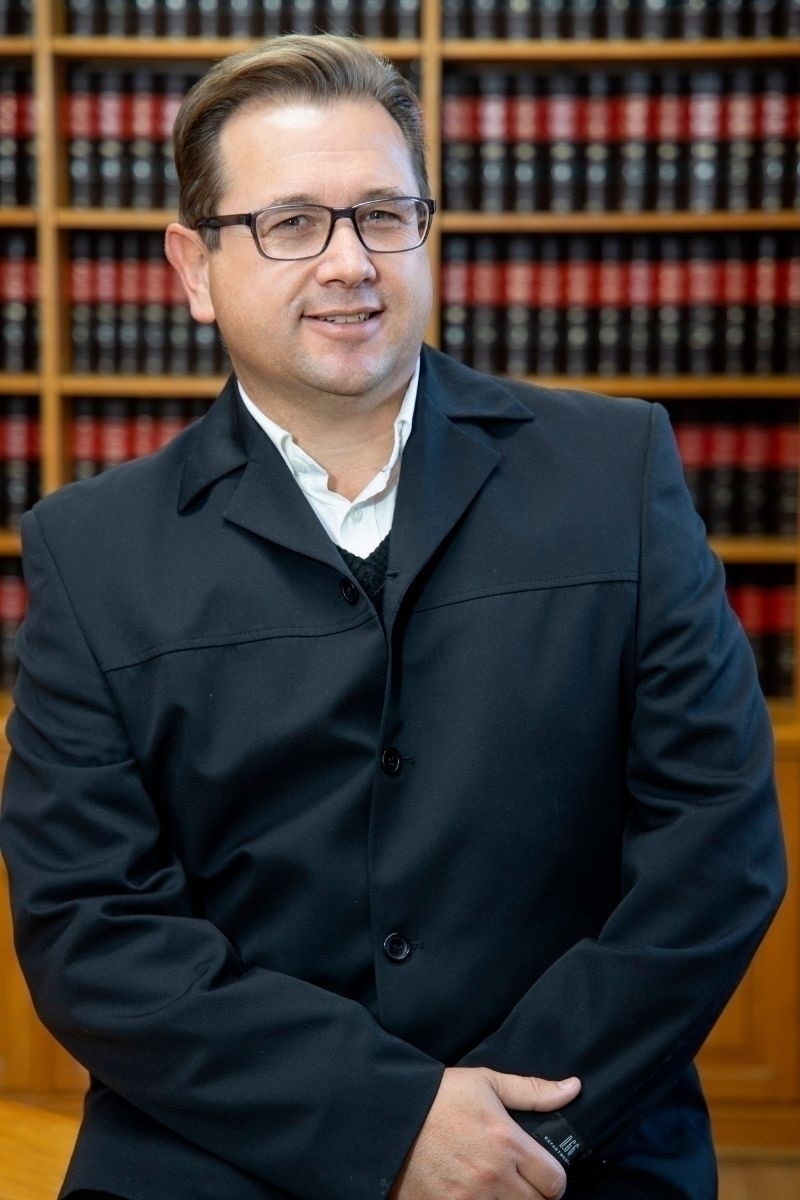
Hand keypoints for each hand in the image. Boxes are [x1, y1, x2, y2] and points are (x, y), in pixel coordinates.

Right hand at [390, 1066, 580, 1199]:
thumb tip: (573, 1088)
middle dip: (535, 1195)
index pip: (555, 1181)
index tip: (544, 1174)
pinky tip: (474, 1195)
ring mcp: (468, 1199)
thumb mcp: (486, 1082)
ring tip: (499, 1189)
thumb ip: (532, 1090)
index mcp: (507, 1142)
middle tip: (522, 1182)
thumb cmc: (440, 1096)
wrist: (390, 1116)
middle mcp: (493, 1177)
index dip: (554, 1179)